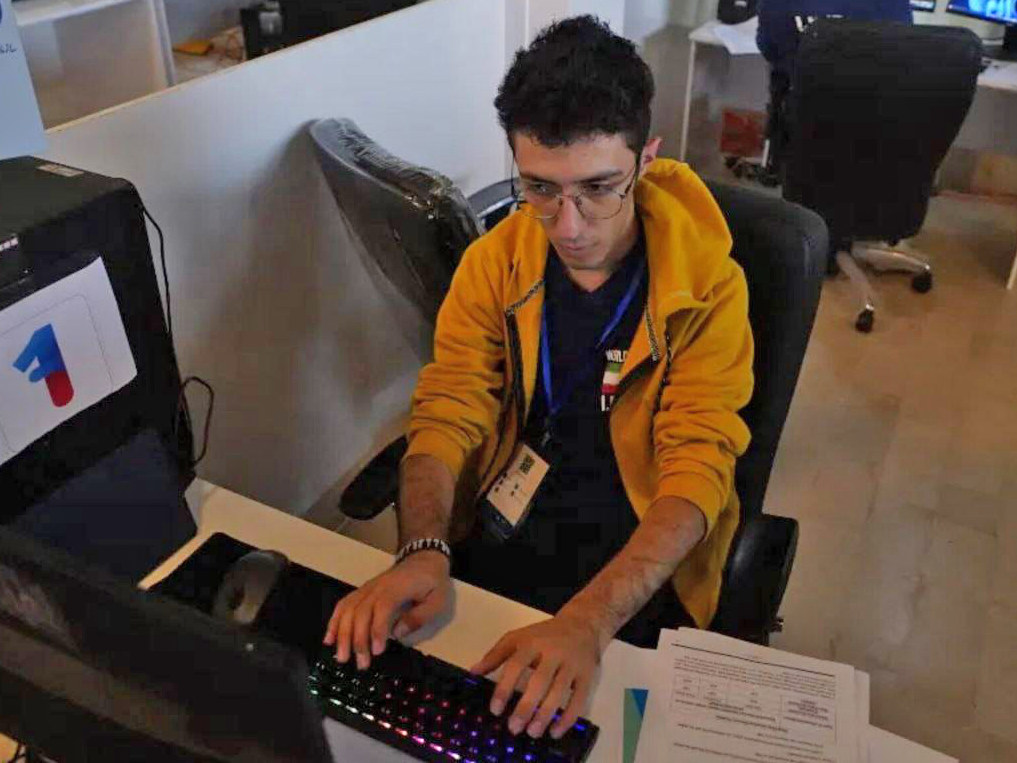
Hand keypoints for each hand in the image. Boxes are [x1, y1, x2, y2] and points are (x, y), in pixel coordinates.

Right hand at [323, 550, 451, 668]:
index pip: (382, 608)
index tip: (377, 651)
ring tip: (341, 656)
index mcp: (397, 588)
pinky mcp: (362, 591)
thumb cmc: (432, 582)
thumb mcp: (438, 600)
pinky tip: (329, 638)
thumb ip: (419, 616)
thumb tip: (398, 634)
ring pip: (348, 609)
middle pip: (361, 612)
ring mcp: (367, 588)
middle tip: (361, 664)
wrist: (423, 559)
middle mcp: (378, 587)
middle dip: (358, 640)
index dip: (377, 629)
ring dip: (342, 634)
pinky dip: (334, 621)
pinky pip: (344, 605)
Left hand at [470, 610, 601, 739]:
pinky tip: (555, 731)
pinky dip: (568, 717)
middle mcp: (553, 652)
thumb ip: (495, 655)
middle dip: (526, 706)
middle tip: (514, 728)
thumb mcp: (517, 638)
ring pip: (559, 691)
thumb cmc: (543, 635)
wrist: (582, 624)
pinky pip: (579, 699)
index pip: (516, 665)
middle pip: (539, 681)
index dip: (504, 688)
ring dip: (545, 714)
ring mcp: (572, 664)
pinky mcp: (587, 675)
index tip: (496, 710)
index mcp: (532, 642)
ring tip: (533, 732)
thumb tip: (473, 672)